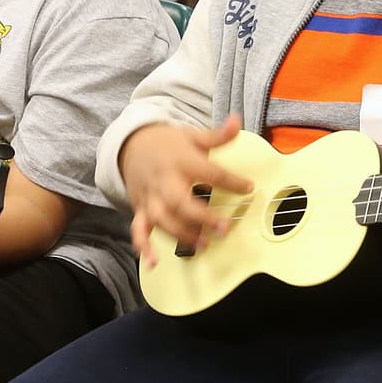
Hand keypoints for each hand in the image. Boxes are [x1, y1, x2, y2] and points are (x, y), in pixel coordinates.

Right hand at [119, 114, 253, 265]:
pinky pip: (138, 229)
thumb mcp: (193, 135)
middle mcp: (165, 180)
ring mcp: (151, 197)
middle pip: (181, 201)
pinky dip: (143, 246)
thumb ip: (218, 135)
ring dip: (181, 234)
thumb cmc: (169, 143)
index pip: (209, 172)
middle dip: (201, 217)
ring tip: (204, 244)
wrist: (132, 143)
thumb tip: (238, 121)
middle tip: (224, 228)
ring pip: (163, 219)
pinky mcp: (141, 208)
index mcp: (182, 161)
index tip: (249, 188)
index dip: (230, 180)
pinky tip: (152, 261)